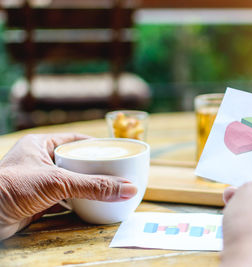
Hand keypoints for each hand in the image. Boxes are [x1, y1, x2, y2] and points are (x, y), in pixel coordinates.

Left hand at [0, 134, 136, 240]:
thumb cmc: (10, 188)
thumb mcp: (58, 182)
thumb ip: (93, 186)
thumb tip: (127, 188)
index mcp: (40, 145)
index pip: (74, 140)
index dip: (95, 146)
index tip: (114, 151)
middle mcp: (39, 161)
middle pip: (75, 163)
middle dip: (94, 169)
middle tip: (115, 172)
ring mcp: (38, 183)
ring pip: (70, 182)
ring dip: (87, 187)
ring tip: (108, 188)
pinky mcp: (37, 202)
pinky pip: (64, 200)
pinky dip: (78, 203)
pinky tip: (92, 204)